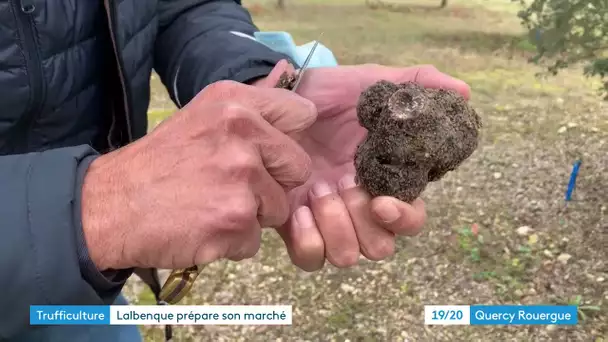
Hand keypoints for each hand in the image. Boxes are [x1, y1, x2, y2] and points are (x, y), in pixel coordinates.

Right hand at [81, 80, 316, 270]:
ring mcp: (241, 179)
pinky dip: (233, 242)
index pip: (301, 113)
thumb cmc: (158, 163)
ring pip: (279, 208)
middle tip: (232, 185)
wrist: (110, 206)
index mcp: (235, 103)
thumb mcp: (202, 117)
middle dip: (274, 183)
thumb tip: (295, 99)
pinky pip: (255, 240)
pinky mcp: (235, 221)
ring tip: (211, 206)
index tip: (270, 150)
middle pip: (298, 167)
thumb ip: (250, 112)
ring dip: (251, 216)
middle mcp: (243, 134)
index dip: (289, 137)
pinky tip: (203, 228)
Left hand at [256, 60, 470, 270]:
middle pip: (379, 248)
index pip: (410, 222)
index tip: (381, 201)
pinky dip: (307, 239)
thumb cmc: (331, 93)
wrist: (282, 95)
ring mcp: (326, 218)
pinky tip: (299, 205)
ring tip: (319, 188)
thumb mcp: (373, 83)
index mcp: (385, 182)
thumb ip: (417, 84)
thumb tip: (462, 92)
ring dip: (335, 226)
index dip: (403, 220)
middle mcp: (359, 207)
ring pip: (346, 257)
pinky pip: (308, 259)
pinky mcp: (294, 223)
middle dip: (362, 220)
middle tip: (342, 181)